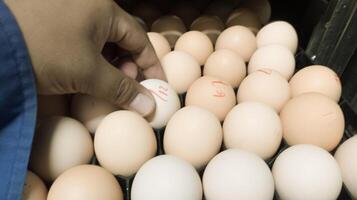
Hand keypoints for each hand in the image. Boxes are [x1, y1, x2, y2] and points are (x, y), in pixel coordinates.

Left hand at [4, 0, 165, 115]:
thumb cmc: (46, 52)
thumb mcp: (88, 73)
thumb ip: (122, 89)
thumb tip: (149, 106)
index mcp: (104, 9)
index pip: (139, 37)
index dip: (150, 64)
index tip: (156, 85)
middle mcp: (88, 4)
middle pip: (121, 38)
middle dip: (128, 65)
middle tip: (125, 87)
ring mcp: (68, 10)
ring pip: (101, 39)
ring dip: (108, 63)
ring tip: (105, 83)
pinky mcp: (51, 19)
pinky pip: (82, 39)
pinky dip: (89, 58)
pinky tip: (85, 73)